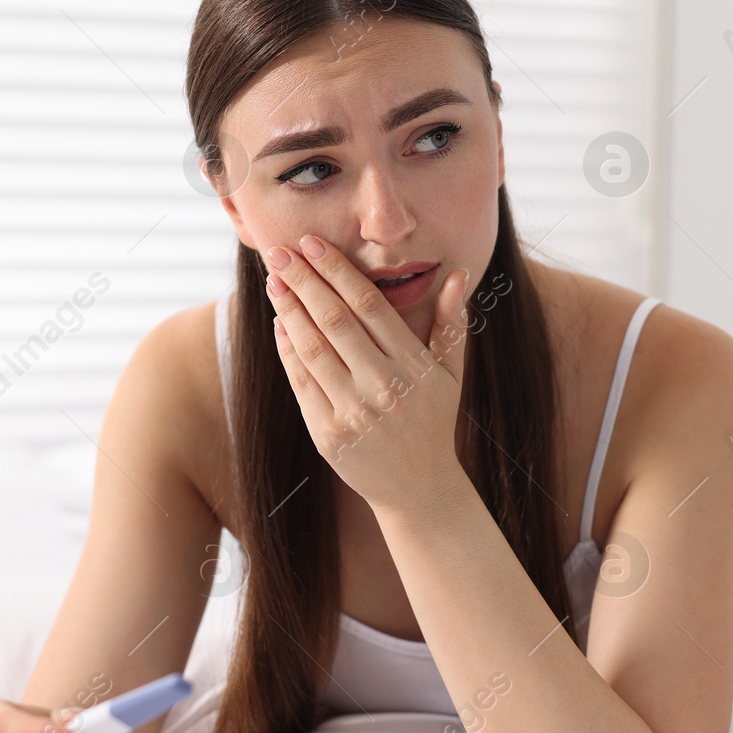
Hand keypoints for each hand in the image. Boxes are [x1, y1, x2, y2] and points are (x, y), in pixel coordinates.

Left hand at [263, 235, 470, 509]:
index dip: (338, 270)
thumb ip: (450, 322)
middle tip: (280, 250)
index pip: (369, 305)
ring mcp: (353, 412)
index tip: (314, 243)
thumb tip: (458, 274)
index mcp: (413, 366)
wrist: (419, 488)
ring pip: (313, 348)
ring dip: (289, 310)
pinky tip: (280, 322)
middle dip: (305, 280)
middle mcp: (383, 387)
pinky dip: (287, 349)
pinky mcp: (327, 434)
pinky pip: (301, 382)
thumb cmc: (434, 421)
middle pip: (335, 320)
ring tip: (274, 280)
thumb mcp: (451, 372)